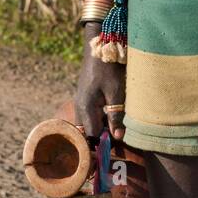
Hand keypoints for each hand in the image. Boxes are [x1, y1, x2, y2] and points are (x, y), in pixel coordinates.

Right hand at [74, 24, 125, 140]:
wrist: (101, 45)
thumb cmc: (109, 68)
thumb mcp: (116, 92)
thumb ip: (116, 116)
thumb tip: (117, 138)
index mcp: (86, 109)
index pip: (92, 137)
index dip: (103, 146)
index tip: (115, 152)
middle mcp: (80, 107)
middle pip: (87, 133)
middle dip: (99, 141)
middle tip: (115, 145)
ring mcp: (81, 102)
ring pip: (88, 124)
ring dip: (100, 131)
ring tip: (114, 135)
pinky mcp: (85, 97)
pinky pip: (89, 116)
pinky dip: (99, 121)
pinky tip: (110, 121)